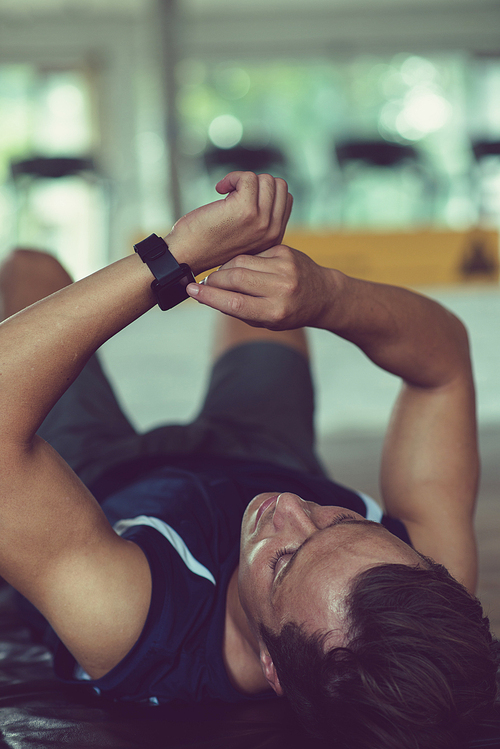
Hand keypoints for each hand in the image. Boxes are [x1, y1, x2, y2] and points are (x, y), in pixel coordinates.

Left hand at [164, 172, 291, 274]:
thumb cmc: (209, 244)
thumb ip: (260, 220)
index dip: (263, 192)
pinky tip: (220, 189)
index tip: (241, 199)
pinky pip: (248, 178)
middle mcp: (273, 231)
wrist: (187, 256)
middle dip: (255, 183)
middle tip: (233, 194)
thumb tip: (267, 188)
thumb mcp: (244, 236)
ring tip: (226, 192)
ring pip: (266, 180)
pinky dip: (233, 177)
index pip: (286, 198)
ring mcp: (261, 221)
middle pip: (279, 186)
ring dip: (242, 180)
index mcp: (275, 237)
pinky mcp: (246, 210)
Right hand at [186, 245, 331, 329]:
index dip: (209, 296)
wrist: (321, 294)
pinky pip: (252, 254)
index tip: (191, 290)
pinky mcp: (285, 251)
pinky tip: (244, 269)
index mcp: (276, 312)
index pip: (235, 303)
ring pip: (240, 262)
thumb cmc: (288, 312)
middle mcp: (282, 289)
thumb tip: (208, 295)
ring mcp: (285, 267)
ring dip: (225, 269)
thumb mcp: (266, 321)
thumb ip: (239, 310)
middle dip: (214, 280)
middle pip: (234, 278)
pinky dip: (242, 262)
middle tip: (205, 284)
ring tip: (222, 277)